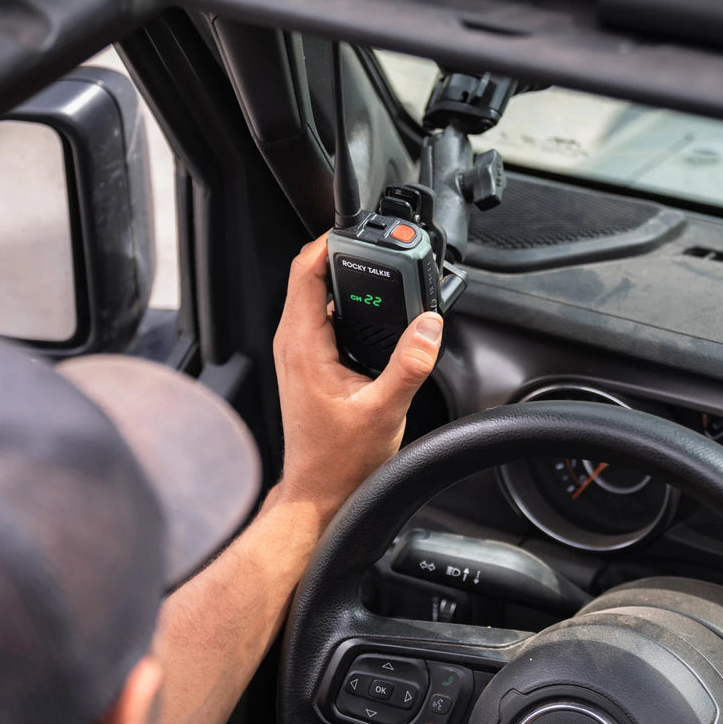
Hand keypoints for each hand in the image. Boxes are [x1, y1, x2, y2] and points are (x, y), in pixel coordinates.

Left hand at [273, 233, 442, 516]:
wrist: (320, 491)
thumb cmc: (340, 460)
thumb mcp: (385, 410)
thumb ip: (410, 364)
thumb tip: (429, 325)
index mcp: (303, 346)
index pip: (306, 272)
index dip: (329, 243)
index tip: (358, 232)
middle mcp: (293, 343)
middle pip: (310, 276)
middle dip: (343, 255)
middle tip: (377, 246)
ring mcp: (297, 351)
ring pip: (314, 294)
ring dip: (344, 278)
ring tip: (378, 270)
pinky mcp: (307, 361)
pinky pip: (320, 314)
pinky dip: (344, 301)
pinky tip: (371, 309)